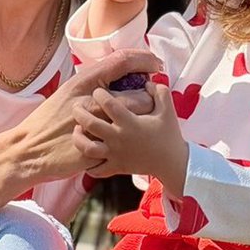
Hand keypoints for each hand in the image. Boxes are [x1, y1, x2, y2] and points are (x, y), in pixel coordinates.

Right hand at [9, 47, 159, 182]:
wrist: (28, 149)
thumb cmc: (48, 120)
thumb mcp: (68, 93)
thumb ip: (92, 84)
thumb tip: (115, 74)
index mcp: (83, 83)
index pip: (122, 62)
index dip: (143, 60)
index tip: (155, 65)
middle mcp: (91, 101)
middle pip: (137, 96)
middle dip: (149, 100)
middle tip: (151, 103)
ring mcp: (94, 125)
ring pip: (133, 120)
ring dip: (142, 121)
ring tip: (141, 125)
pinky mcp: (95, 148)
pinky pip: (121, 144)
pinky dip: (127, 143)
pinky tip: (128, 145)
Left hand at [72, 78, 188, 188]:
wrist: (172, 162)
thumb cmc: (169, 134)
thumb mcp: (167, 109)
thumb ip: (158, 91)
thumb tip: (147, 80)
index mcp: (130, 122)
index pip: (108, 104)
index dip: (99, 94)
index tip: (97, 91)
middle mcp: (119, 138)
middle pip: (91, 124)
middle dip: (80, 113)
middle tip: (76, 106)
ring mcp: (116, 154)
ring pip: (88, 148)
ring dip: (79, 138)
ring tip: (77, 130)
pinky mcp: (116, 167)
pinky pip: (96, 169)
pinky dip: (88, 164)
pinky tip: (87, 154)